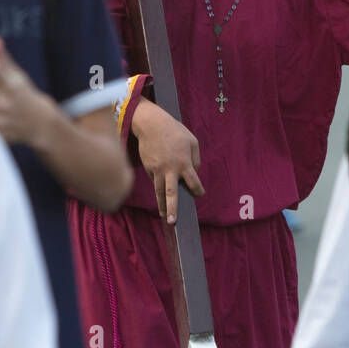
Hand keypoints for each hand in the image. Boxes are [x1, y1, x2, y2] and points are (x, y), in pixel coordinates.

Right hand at [132, 99, 202, 224]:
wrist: (151, 125)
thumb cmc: (175, 132)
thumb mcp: (192, 142)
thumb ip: (195, 159)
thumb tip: (193, 173)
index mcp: (184, 163)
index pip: (193, 182)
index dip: (197, 190)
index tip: (199, 193)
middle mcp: (170, 169)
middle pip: (171, 193)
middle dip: (172, 209)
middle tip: (172, 222)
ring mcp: (157, 170)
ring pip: (159, 191)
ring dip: (161, 205)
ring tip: (164, 217)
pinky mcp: (149, 168)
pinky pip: (155, 181)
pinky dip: (158, 187)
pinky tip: (160, 194)